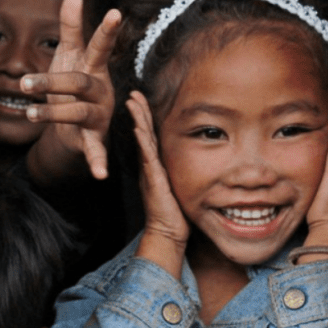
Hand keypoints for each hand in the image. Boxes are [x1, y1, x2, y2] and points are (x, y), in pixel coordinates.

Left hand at [21, 0, 120, 180]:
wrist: (77, 126)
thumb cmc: (74, 84)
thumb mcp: (70, 55)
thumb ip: (71, 27)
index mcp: (94, 68)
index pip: (99, 46)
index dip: (106, 30)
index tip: (115, 12)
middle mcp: (101, 91)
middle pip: (79, 83)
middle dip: (53, 81)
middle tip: (25, 82)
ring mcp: (98, 115)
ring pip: (78, 113)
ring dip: (52, 113)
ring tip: (28, 113)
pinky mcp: (93, 138)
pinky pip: (96, 150)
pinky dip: (98, 162)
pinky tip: (100, 175)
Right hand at [128, 91, 188, 278]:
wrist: (169, 233)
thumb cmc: (176, 212)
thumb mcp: (179, 185)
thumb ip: (180, 171)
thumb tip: (195, 160)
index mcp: (155, 166)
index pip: (149, 136)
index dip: (145, 117)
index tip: (142, 100)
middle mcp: (149, 166)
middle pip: (142, 132)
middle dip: (138, 112)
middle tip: (133, 93)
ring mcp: (149, 171)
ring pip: (142, 140)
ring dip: (137, 120)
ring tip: (132, 102)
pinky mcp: (153, 179)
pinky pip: (147, 156)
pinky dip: (142, 141)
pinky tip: (138, 127)